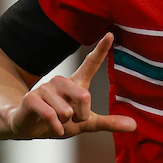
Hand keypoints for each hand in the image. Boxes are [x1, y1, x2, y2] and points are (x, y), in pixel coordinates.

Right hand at [5, 33, 136, 138]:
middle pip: (84, 96)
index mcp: (75, 83)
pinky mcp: (31, 98)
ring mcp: (44, 88)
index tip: (111, 34)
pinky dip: (56, 127)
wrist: (28, 128)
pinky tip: (53, 127)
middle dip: (81, 115)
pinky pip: (52, 115)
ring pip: (67, 110)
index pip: (90, 63)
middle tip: (71, 119)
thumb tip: (134, 126)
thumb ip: (108, 123)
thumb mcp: (86, 123)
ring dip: (66, 123)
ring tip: (57, 122)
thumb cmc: (58, 121)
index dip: (101, 49)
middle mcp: (61, 81)